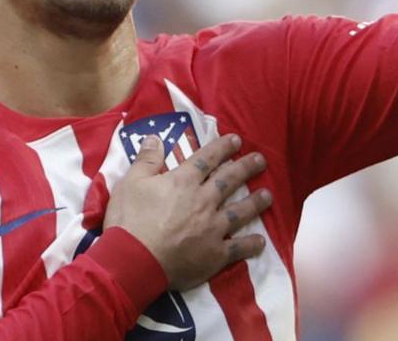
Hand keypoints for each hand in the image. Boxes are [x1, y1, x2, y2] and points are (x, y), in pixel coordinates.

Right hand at [104, 134, 271, 290]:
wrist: (134, 260)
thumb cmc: (129, 220)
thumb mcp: (130, 183)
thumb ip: (146, 160)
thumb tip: (155, 138)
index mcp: (183, 182)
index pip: (207, 159)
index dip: (222, 147)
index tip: (236, 140)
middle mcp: (203, 201)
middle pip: (230, 180)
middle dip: (247, 168)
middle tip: (261, 160)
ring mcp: (212, 227)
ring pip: (240, 211)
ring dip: (256, 202)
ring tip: (268, 195)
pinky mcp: (215, 253)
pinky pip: (238, 248)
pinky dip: (251, 245)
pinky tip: (261, 242)